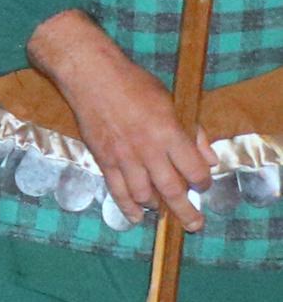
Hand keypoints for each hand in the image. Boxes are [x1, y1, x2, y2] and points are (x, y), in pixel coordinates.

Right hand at [33, 9, 207, 228]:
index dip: (203, 181)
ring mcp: (124, 158)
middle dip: (186, 210)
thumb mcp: (172, 102)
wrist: (92, 78)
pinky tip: (136, 217)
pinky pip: (117, 190)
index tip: (204, 183)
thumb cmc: (135, 85)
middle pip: (172, 189)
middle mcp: (148, 150)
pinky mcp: (103, 160)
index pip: (194, 169)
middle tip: (194, 224)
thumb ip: (193, 133)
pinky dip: (127, 207)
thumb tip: (209, 159)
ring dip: (157, 206)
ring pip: (144, 195)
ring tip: (164, 211)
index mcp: (169, 133)